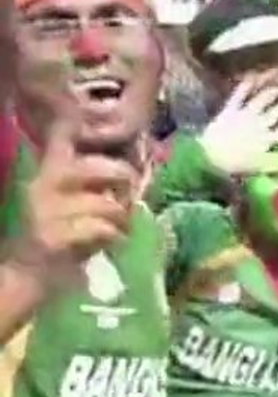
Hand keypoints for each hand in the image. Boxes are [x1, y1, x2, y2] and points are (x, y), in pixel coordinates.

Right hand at [11, 120, 136, 290]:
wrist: (25, 279)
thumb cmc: (59, 243)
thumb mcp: (74, 208)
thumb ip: (96, 189)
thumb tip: (134, 175)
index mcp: (48, 174)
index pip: (60, 136)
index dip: (74, 121)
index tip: (88, 117)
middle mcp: (43, 186)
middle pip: (96, 167)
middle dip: (123, 181)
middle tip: (128, 199)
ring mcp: (47, 212)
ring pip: (105, 203)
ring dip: (123, 219)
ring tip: (120, 230)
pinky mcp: (53, 237)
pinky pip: (100, 228)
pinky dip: (115, 237)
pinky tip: (112, 244)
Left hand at [199, 77, 277, 174]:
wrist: (210, 157)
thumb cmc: (234, 166)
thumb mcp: (259, 167)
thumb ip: (277, 164)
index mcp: (266, 140)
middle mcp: (258, 125)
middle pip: (276, 112)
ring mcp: (245, 115)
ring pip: (262, 100)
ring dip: (271, 92)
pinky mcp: (230, 109)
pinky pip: (239, 95)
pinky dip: (246, 85)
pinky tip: (253, 75)